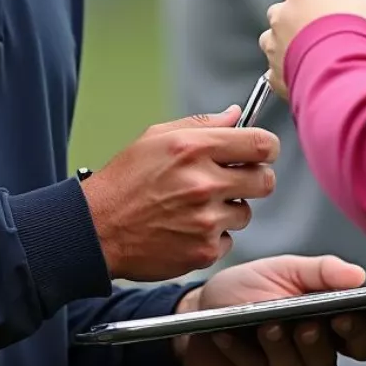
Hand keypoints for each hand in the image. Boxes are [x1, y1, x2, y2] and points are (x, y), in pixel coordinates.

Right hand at [80, 108, 278, 281]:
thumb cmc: (125, 180)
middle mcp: (204, 183)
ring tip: (195, 206)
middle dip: (254, 179)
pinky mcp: (204, 251)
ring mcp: (206, 220)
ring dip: (229, 209)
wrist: (98, 229)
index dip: (266, 147)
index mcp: (194, 148)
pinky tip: (186, 227)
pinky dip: (213, 235)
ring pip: (245, 213)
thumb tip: (237, 115)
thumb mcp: (156, 137)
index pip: (261, 144)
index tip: (261, 152)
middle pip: (265, 181)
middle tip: (234, 181)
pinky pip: (228, 240)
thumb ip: (202, 124)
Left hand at [175, 255, 365, 365]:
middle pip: (353, 350)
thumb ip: (319, 272)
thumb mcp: (279, 270)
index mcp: (330, 317)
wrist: (196, 317)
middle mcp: (322, 349)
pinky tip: (228, 337)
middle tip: (325, 319)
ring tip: (267, 325)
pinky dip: (246, 354)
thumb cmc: (243, 291)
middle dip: (344, 333)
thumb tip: (359, 276)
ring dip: (286, 344)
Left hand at [260, 0, 365, 100]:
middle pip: (278, 11)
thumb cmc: (352, 34)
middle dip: (292, 17)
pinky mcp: (276, 73)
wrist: (344, 73)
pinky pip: (274, 70)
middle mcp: (283, 18)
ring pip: (271, 40)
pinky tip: (302, 73)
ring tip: (310, 51)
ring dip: (285, 43)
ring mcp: (276, 46)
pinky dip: (285, 71)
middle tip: (317, 27)